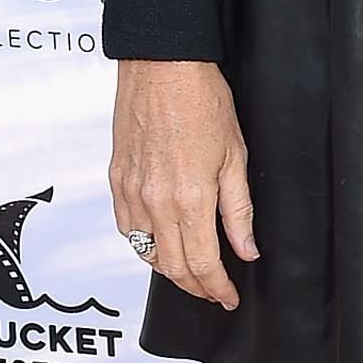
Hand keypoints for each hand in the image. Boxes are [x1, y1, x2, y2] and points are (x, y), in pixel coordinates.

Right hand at [109, 59, 257, 307]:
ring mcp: (131, 192)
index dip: (217, 288)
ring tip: (191, 271)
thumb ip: (238, 211)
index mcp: (189, 199)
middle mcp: (155, 202)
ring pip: (146, 252)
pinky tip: (159, 241)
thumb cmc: (202, 101)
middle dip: (196, 286)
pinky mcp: (117, 180)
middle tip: (214, 291)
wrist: (162, 66)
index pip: (202, 265)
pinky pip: (126, 227)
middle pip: (172, 267)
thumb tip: (246, 249)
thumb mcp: (234, 157)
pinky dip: (144, 243)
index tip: (228, 297)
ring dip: (169, 269)